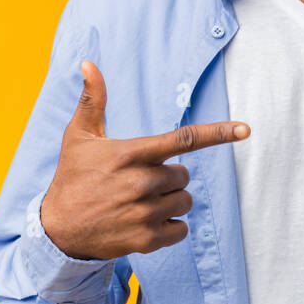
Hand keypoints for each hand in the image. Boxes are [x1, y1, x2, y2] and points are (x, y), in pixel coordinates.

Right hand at [40, 60, 249, 259]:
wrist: (58, 231)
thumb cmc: (72, 177)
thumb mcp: (78, 137)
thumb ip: (93, 101)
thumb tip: (89, 64)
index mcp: (130, 154)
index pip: (183, 140)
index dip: (218, 133)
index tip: (245, 129)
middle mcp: (140, 183)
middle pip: (184, 175)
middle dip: (170, 176)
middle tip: (142, 180)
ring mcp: (144, 213)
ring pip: (185, 201)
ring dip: (171, 200)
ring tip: (140, 202)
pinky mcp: (146, 240)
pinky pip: (181, 229)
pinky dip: (171, 227)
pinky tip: (145, 222)